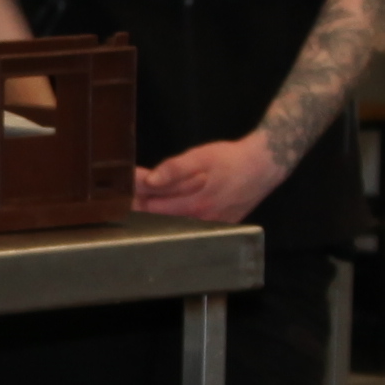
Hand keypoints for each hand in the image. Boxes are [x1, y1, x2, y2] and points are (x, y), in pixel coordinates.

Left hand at [128, 135, 285, 225]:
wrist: (263, 167)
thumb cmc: (231, 160)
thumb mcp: (201, 157)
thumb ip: (174, 169)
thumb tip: (151, 181)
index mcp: (192, 205)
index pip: (150, 206)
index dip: (133, 196)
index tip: (121, 187)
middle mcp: (198, 221)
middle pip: (157, 218)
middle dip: (137, 206)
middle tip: (120, 194)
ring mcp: (207, 227)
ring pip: (170, 223)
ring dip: (152, 212)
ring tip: (136, 200)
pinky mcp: (216, 227)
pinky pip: (186, 225)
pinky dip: (171, 217)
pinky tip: (163, 208)